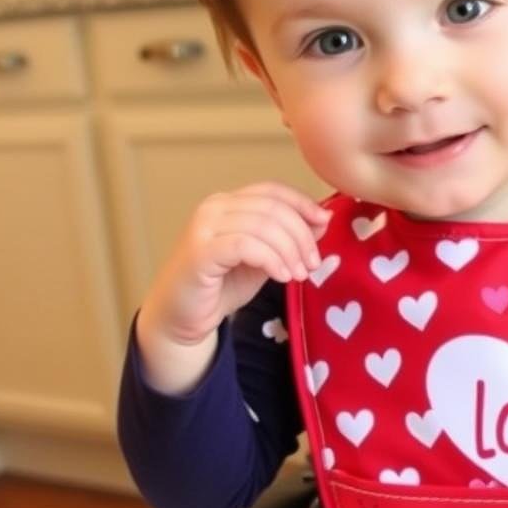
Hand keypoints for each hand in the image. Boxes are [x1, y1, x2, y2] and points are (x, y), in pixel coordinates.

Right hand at [137, 182, 330, 392]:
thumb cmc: (222, 287)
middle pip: (273, 208)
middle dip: (302, 235)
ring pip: (263, 226)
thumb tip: (323, 219)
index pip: (272, 190)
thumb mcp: (265, 259)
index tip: (324, 223)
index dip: (302, 203)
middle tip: (313, 263)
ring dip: (290, 251)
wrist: (183, 317)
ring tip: (299, 274)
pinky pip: (247, 246)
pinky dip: (272, 260)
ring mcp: (204, 227)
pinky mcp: (201, 251)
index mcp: (229, 202)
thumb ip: (288, 239)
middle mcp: (214, 207)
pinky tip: (282, 277)